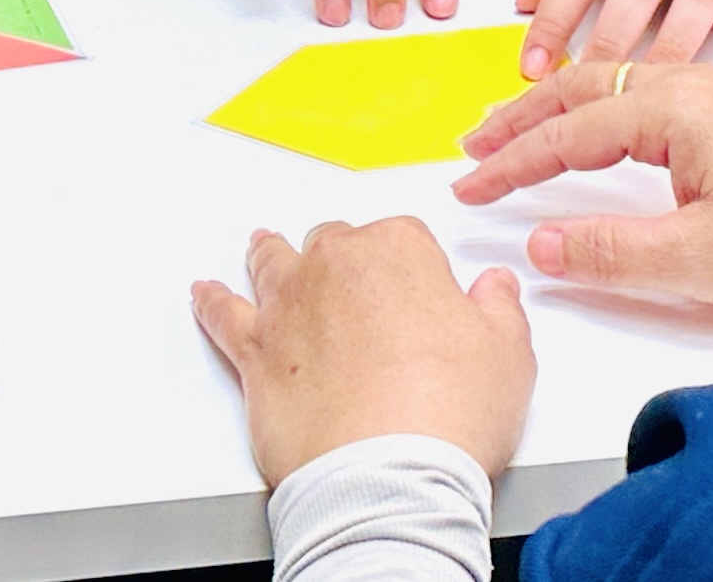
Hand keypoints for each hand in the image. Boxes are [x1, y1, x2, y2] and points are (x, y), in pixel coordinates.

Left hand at [191, 218, 531, 483]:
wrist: (387, 476)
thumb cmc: (448, 415)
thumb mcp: (507, 355)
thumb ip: (498, 310)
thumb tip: (494, 288)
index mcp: (398, 251)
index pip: (404, 237)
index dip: (414, 268)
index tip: (422, 292)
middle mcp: (335, 267)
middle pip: (335, 244)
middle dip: (344, 259)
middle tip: (357, 286)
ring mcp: (288, 307)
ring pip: (273, 264)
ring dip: (270, 255)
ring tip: (264, 246)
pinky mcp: (254, 354)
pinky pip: (222, 314)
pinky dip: (211, 301)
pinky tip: (204, 294)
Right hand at [451, 62, 712, 311]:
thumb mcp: (697, 261)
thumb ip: (609, 251)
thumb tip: (541, 243)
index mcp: (674, 109)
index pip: (567, 131)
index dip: (512, 162)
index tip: (470, 184)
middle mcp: (686, 87)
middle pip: (579, 86)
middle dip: (519, 117)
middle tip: (472, 147)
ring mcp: (706, 94)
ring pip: (607, 83)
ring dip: (553, 105)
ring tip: (510, 129)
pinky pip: (636, 89)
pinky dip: (592, 102)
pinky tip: (585, 120)